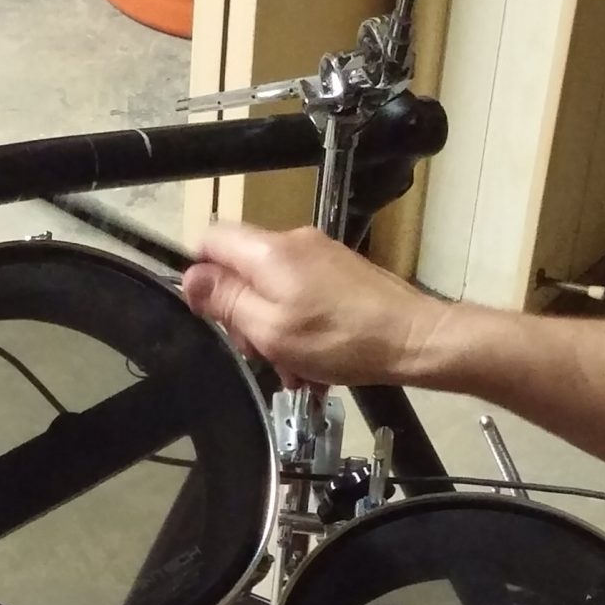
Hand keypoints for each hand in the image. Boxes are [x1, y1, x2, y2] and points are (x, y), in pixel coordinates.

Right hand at [180, 221, 454, 389]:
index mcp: (269, 251)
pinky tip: (314, 360)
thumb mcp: (270, 330)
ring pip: (272, 287)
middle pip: (242, 268)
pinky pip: (301, 295)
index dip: (200, 275)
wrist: (414, 339)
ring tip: (293, 366)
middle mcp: (294, 242)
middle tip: (259, 350)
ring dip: (273, 328)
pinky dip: (299, 326)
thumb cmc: (343, 339)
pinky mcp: (341, 273)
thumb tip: (189, 277)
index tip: (212, 313)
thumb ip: (226, 301)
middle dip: (243, 313)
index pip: (210, 239)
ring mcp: (321, 255)